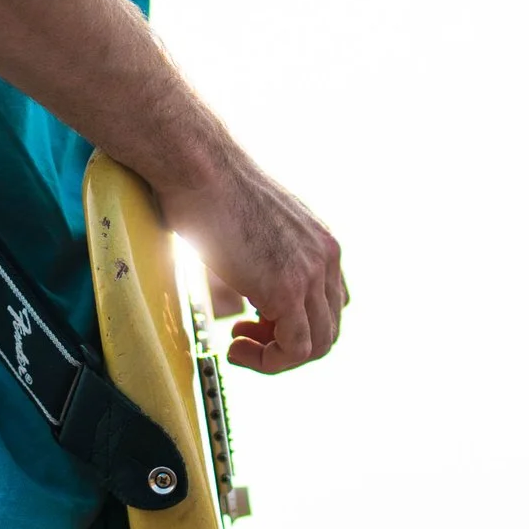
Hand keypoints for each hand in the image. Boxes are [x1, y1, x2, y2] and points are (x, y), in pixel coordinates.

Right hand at [174, 139, 346, 375]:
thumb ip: (261, 256)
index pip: (330, 302)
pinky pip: (295, 350)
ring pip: (318, 344)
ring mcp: (311, 273)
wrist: (198, 166)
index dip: (294, 322)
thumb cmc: (208, 187)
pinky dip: (269, 361)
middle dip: (286, 342)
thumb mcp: (251, 226)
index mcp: (320, 240)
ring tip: (240, 345)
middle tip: (246, 336)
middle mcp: (326, 255)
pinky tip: (237, 348)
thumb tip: (240, 285)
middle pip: (328, 327)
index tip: (256, 320)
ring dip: (278, 358)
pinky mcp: (287, 289)